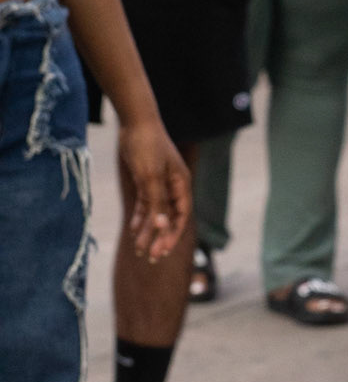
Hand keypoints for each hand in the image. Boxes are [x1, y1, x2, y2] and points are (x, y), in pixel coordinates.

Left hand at [120, 118, 189, 261]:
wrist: (135, 123)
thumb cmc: (147, 147)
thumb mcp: (151, 178)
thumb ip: (157, 203)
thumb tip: (162, 227)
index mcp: (181, 184)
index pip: (180, 216)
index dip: (172, 235)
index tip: (162, 252)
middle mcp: (173, 186)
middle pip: (169, 218)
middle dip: (160, 238)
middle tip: (151, 258)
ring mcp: (160, 184)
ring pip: (156, 213)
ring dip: (148, 231)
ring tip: (139, 249)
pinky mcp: (147, 181)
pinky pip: (146, 204)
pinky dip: (140, 217)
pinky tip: (134, 230)